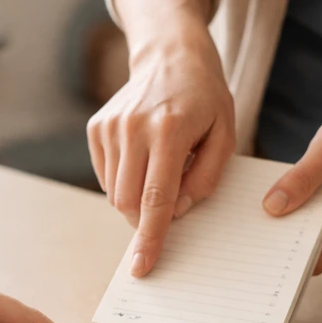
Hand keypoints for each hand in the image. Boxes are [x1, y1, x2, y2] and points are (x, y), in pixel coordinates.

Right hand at [87, 20, 235, 276]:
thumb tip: (177, 211)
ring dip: (137, 198)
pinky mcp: (96, 127)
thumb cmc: (205, 99)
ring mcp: (110, 127)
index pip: (156, 198)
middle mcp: (133, 128)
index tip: (141, 267)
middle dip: (146, 219)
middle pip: (128, 202)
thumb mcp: (224, 136)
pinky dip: (126, 180)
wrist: (170, 55)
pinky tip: (144, 158)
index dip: (150, 237)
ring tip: (161, 168)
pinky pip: (106, 176)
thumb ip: (205, 178)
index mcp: (168, 131)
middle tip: (170, 206)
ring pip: (115, 193)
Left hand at [263, 91, 321, 273]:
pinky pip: (312, 219)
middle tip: (244, 226)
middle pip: (308, 250)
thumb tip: (272, 208)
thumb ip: (302, 178)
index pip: (314, 259)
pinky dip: (295, 209)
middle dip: (280, 239)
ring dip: (286, 223)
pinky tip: (274, 196)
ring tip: (254, 209)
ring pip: (308, 235)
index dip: (284, 259)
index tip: (254, 248)